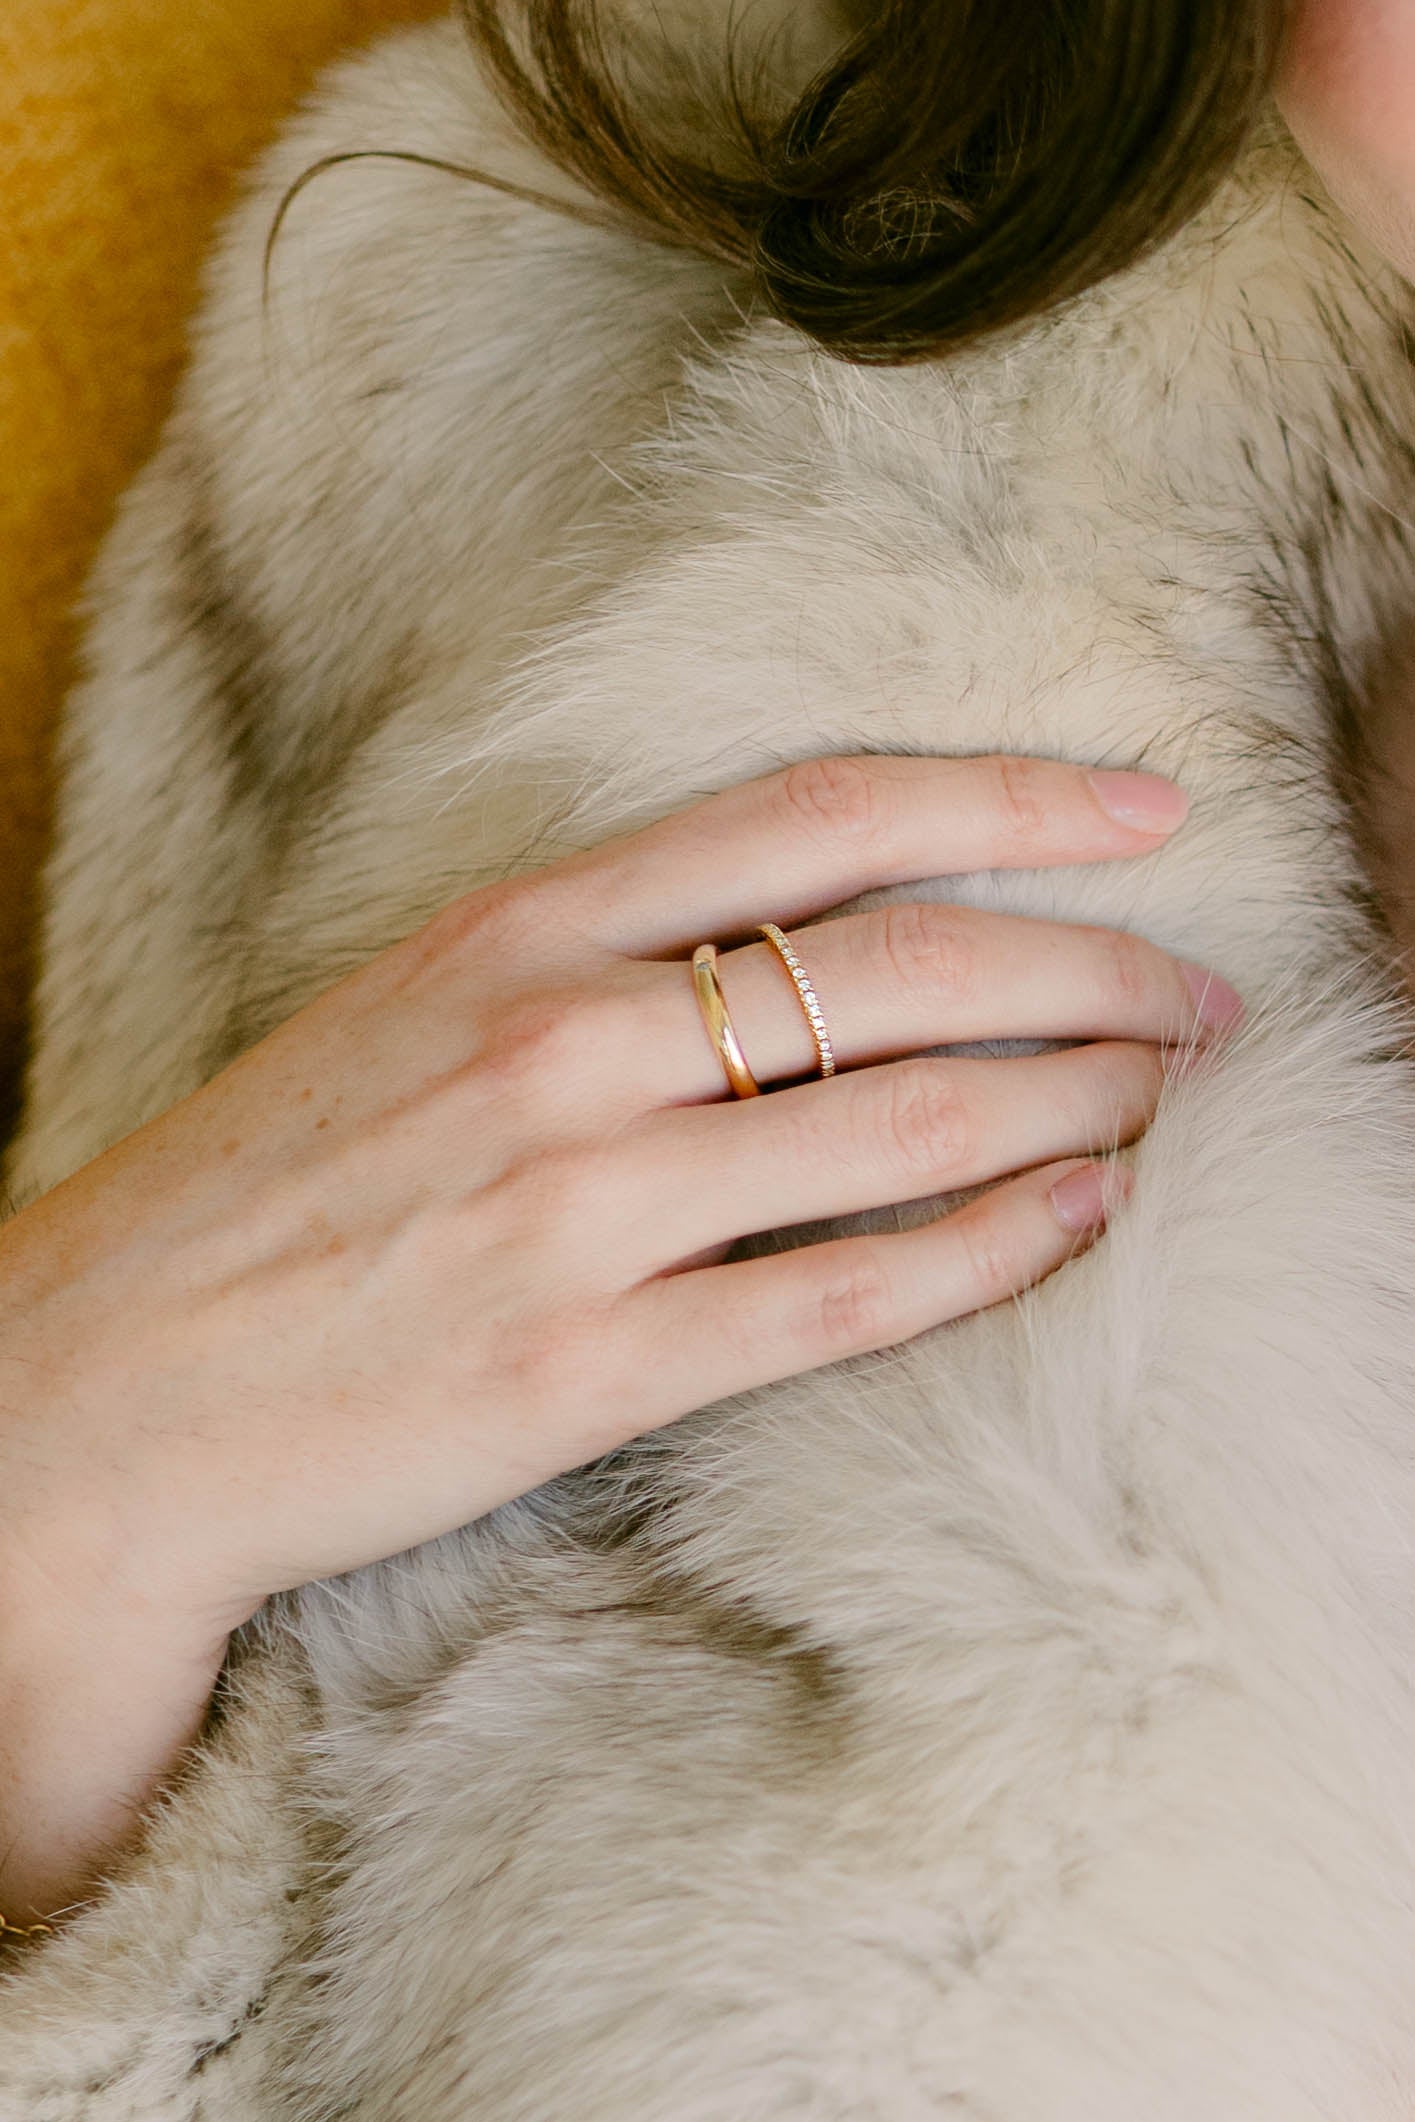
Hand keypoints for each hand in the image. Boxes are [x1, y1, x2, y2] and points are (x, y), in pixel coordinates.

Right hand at [0, 753, 1234, 1916]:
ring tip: (1164, 1100)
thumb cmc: (263, 1193)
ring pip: (902, 1124)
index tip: (1139, 809)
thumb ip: (595, 960)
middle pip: (900, 966)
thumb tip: (801, 942)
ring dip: (1074, 1104)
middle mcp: (561, 1043)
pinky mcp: (585, 1366)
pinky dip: (989, 1254)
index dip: (1004, 801)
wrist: (99, 1394)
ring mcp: (577, 1208)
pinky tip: (1075, 1225)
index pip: (814, 819)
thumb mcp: (410, 1011)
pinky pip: (846, 1300)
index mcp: (515, 931)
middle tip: (1199, 997)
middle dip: (1089, 969)